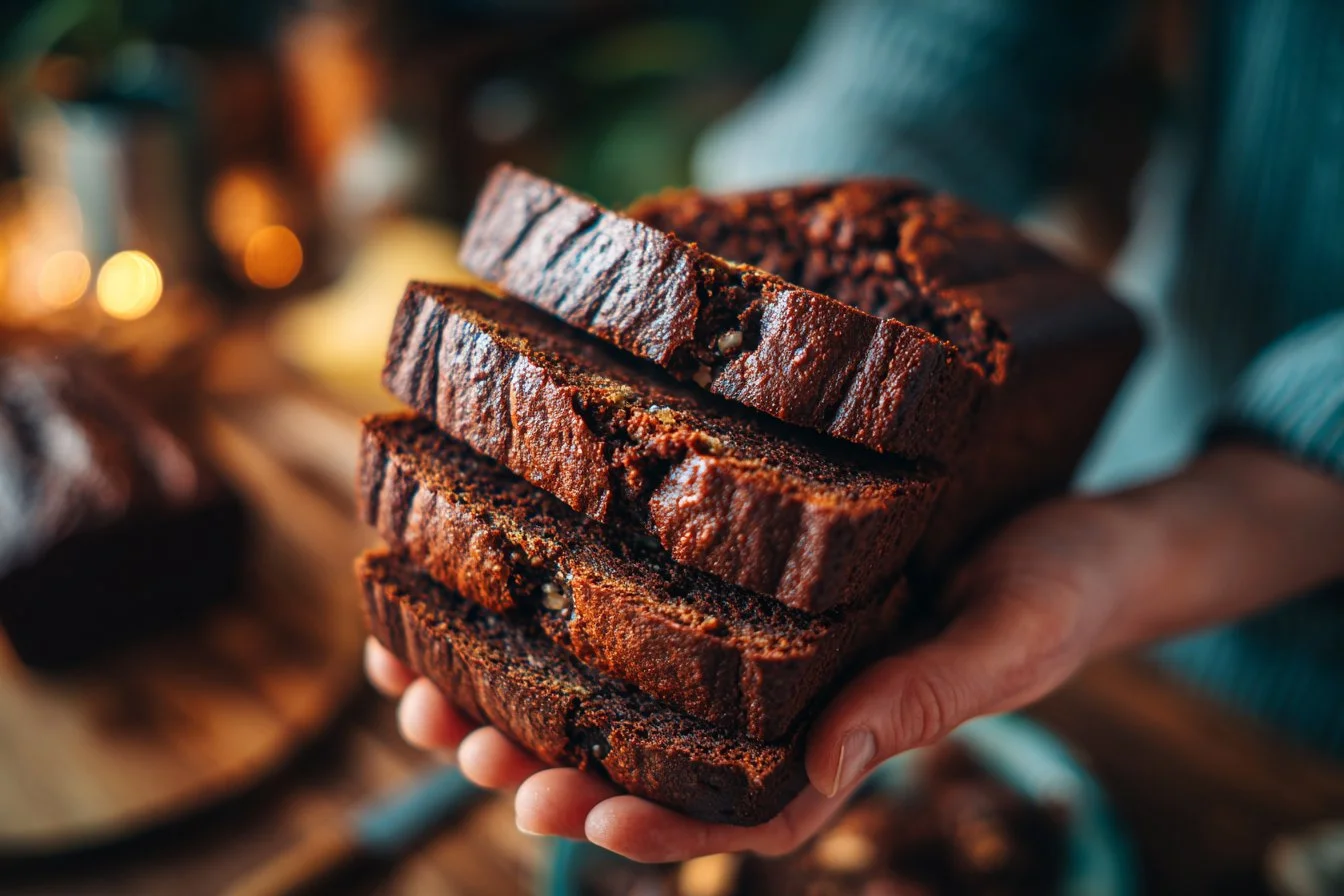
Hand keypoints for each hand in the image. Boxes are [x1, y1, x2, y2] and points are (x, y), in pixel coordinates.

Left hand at [368, 445, 1343, 861]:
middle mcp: (788, 701)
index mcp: (846, 738)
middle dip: (559, 767)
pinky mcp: (752, 574)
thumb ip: (926, 698)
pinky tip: (489, 586)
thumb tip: (822, 766)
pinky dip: (565, 609)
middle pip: (660, 761)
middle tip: (473, 749)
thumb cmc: (1060, 587)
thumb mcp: (1009, 637)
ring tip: (436, 689)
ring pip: (636, 693)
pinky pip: (653, 604)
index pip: (743, 813)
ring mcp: (764, 642)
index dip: (659, 824)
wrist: (1081, 525)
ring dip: (532, 698)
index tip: (581, 811)